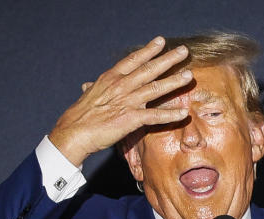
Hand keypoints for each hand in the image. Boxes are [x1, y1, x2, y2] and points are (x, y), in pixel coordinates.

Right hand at [48, 36, 192, 165]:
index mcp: (111, 78)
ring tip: (189, 76)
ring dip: (174, 82)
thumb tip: (87, 85)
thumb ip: (93, 88)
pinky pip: (155, 116)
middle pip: (149, 69)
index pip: (133, 60)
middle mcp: (121, 86)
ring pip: (155, 88)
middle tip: (183, 51)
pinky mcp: (131, 119)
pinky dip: (170, 115)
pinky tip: (183, 113)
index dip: (148, 50)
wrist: (74, 132)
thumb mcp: (87, 96)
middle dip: (168, 59)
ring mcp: (127, 101)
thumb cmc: (80, 116)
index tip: (161, 41)